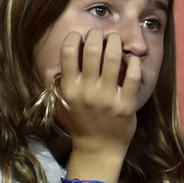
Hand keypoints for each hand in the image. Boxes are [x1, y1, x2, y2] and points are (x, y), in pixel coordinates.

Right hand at [55, 28, 141, 155]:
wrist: (98, 148)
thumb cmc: (79, 123)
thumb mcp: (60, 105)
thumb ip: (54, 85)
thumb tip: (50, 66)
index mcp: (69, 89)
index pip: (68, 53)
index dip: (74, 38)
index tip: (80, 37)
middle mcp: (87, 91)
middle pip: (92, 49)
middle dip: (97, 34)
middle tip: (101, 34)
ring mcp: (107, 97)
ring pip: (114, 57)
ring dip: (116, 43)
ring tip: (115, 41)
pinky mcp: (126, 104)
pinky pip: (132, 75)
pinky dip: (133, 61)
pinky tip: (130, 59)